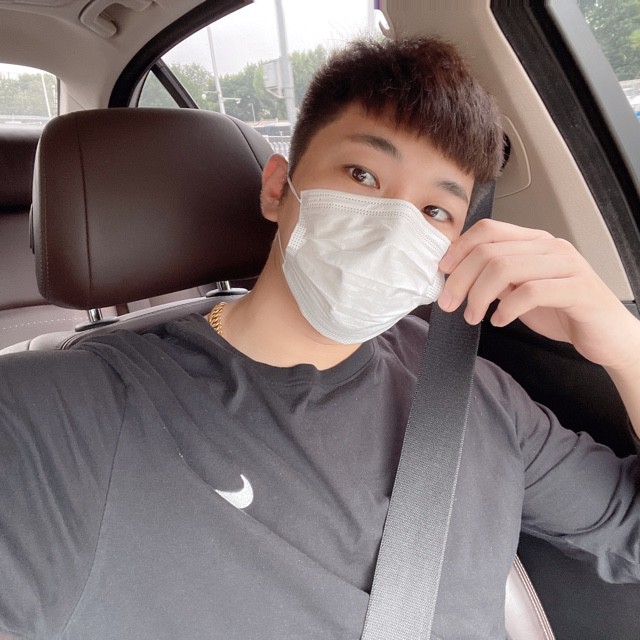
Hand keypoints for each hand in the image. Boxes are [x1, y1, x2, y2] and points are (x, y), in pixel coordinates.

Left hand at [437, 219, 639, 372]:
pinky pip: (531, 292)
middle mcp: (550, 247)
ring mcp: (566, 265)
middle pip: (490, 251)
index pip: (488, 230)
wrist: (608, 335)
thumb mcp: (520, 290)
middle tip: (448, 303)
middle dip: (461, 279)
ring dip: (479, 295)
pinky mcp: (577, 289)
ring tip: (472, 315)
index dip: (459, 249)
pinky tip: (500, 320)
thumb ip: (496, 279)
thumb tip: (456, 277)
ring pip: (505, 268)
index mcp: (534, 242)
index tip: (442, 272)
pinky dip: (507, 309)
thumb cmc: (564, 311)